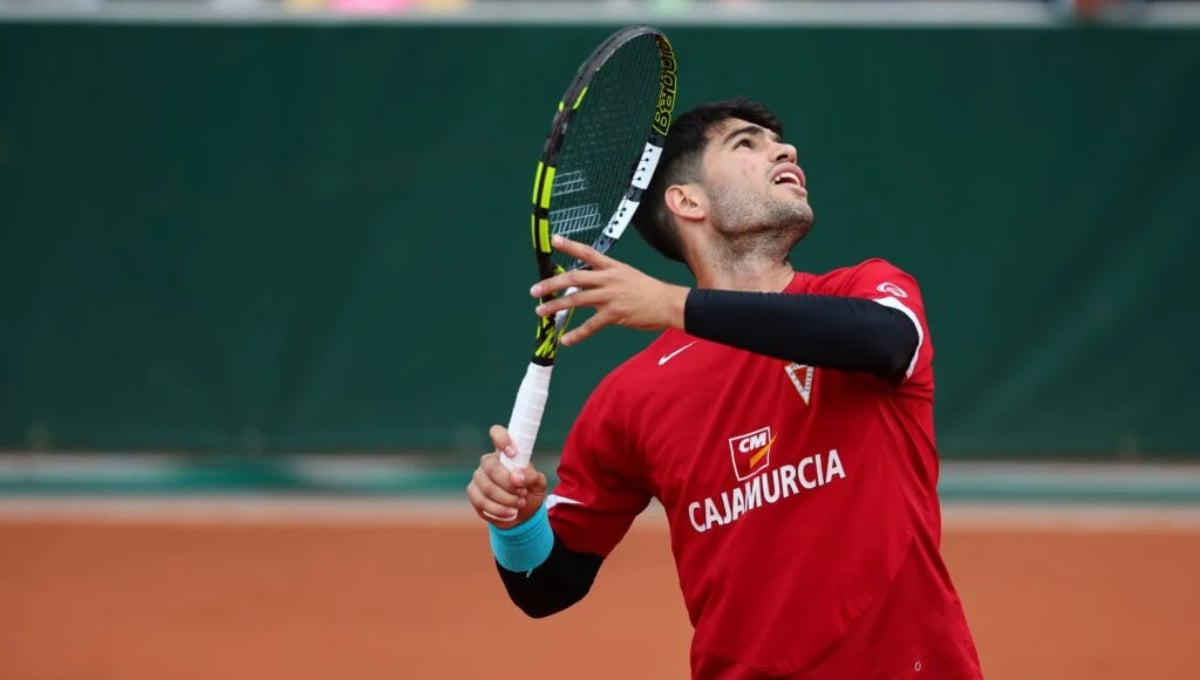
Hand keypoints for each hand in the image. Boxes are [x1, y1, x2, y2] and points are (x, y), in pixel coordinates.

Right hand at [466, 425, 548, 528]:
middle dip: (508, 483)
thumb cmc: (529, 492)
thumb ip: (532, 476)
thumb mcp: (538, 484)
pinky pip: (482, 502)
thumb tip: (518, 476)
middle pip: (490, 465)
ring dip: (506, 499)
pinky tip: (511, 513)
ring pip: (487, 487)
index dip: (502, 439)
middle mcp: (489, 461)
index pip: (497, 433)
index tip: (513, 453)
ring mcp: (478, 477)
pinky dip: (499, 510)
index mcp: (506, 452)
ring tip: (519, 504)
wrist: (522, 515)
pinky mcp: (473, 493)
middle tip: (523, 493)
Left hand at [530, 235, 689, 345]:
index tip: (554, 239)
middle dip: (552, 284)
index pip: (588, 253)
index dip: (570, 246)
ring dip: (556, 306)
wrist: (667, 303)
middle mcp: (608, 279)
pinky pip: (591, 325)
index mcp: (612, 267)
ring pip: (577, 300)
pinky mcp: (615, 314)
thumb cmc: (648, 290)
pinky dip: (577, 334)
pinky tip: (566, 340)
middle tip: (535, 290)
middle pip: (574, 278)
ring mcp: (611, 297)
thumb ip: (606, 277)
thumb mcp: (627, 275)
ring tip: (540, 312)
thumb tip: (584, 283)